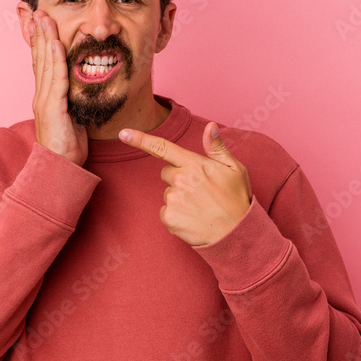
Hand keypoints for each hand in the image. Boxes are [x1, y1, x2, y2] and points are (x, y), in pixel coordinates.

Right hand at [27, 10, 86, 165]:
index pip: (41, 63)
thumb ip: (71, 101)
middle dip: (37, 32)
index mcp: (45, 96)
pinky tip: (55, 44)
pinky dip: (55, 60)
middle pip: (38, 58)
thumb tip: (79, 90)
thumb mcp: (71, 118)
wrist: (59, 168)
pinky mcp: (52, 108)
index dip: (40, 41)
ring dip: (45, 38)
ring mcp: (45, 101)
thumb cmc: (67, 147)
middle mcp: (41, 95)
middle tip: (34, 10)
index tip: (39, 21)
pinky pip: (56, 79)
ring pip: (45, 63)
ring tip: (44, 18)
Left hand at [119, 122, 251, 245]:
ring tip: (201, 207)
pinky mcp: (169, 218)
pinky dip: (177, 216)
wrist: (236, 234)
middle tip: (201, 191)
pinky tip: (193, 219)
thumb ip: (217, 148)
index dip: (140, 139)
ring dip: (180, 199)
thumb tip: (210, 126)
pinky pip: (166, 212)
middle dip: (180, 179)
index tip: (123, 133)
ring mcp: (173, 200)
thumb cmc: (236, 200)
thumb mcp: (234, 169)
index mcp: (194, 164)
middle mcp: (181, 180)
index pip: (162, 148)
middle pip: (168, 173)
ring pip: (168, 193)